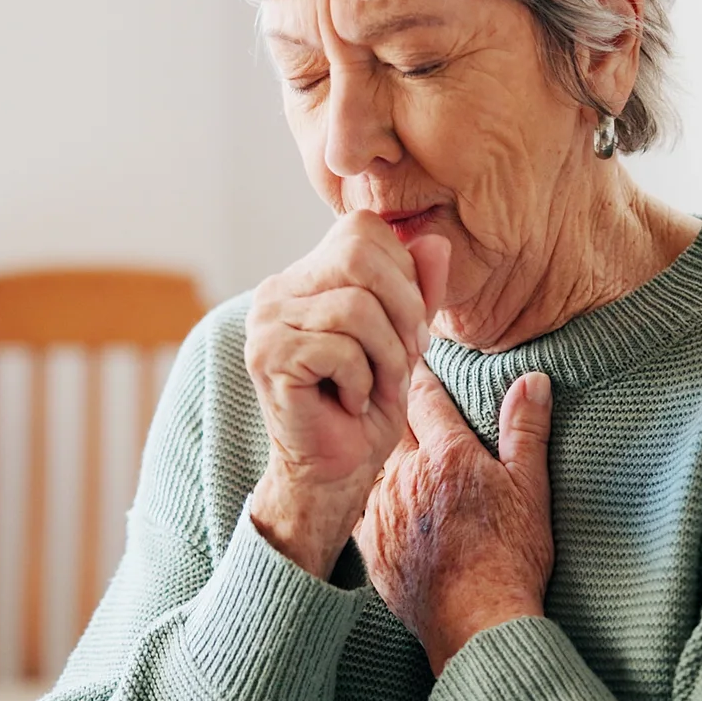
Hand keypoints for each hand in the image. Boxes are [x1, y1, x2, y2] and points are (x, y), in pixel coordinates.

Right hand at [244, 212, 450, 576]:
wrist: (334, 471)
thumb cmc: (367, 406)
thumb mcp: (406, 339)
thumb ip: (419, 290)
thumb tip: (435, 241)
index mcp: (306, 275)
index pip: (363, 229)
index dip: (403, 273)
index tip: (408, 327)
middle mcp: (277, 289)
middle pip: (359, 255)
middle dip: (402, 309)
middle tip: (406, 357)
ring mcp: (266, 321)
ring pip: (356, 305)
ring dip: (386, 355)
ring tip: (376, 386)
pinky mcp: (266, 356)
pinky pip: (338, 348)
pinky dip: (361, 381)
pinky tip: (348, 402)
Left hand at [356, 365, 554, 673]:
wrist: (477, 621)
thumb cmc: (511, 557)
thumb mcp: (530, 488)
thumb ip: (526, 430)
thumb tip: (532, 380)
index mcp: (447, 454)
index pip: (426, 396)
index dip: (422, 375)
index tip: (417, 357)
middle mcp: (405, 474)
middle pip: (392, 425)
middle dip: (395, 406)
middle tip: (393, 387)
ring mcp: (382, 510)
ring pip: (372, 463)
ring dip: (379, 450)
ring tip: (382, 439)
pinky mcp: (369, 545)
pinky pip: (358, 505)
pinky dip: (365, 493)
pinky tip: (371, 493)